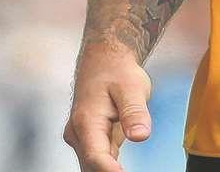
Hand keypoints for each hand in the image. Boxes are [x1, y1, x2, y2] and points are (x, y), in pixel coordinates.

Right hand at [63, 41, 152, 171]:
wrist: (104, 59)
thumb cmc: (118, 71)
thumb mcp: (132, 86)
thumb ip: (135, 111)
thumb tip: (141, 135)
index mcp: (86, 120)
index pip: (96, 156)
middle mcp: (78, 134)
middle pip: (92, 168)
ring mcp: (82, 140)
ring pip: (93, 168)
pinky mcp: (91, 142)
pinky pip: (98, 164)